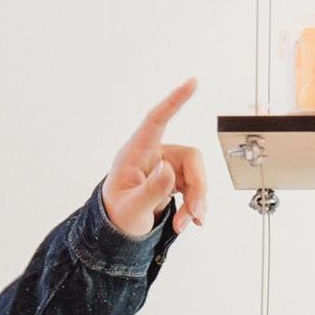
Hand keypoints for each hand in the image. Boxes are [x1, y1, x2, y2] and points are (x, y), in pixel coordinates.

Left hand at [101, 77, 206, 237]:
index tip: (192, 82)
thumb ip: (151, 190)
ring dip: (196, 201)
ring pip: (196, 175)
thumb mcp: (132, 209)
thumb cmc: (117, 216)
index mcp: (134, 154)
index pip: (155, 121)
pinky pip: (195, 186)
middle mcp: (152, 155)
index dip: (174, 101)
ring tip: (186, 223)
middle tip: (193, 213)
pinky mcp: (174, 178)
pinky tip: (190, 220)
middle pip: (191, 159)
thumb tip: (169, 170)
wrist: (116, 231)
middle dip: (198, 188)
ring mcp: (165, 166)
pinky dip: (195, 205)